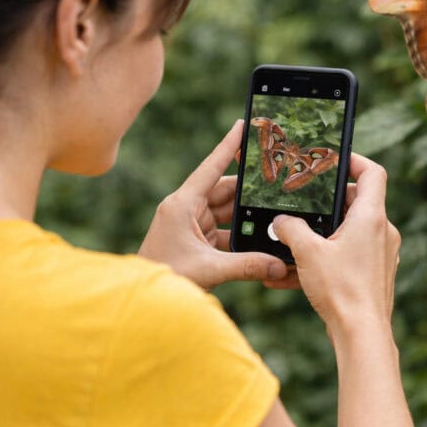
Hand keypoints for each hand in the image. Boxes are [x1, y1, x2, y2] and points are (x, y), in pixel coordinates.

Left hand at [139, 120, 290, 289]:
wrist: (146, 301)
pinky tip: (259, 236)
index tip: (242, 125)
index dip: (228, 146)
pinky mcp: (196, 239)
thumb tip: (279, 264)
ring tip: (274, 211)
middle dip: (249, 189)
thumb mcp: (209, 270)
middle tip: (276, 180)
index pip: (210, 168)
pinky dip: (241, 233)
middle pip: (224, 190)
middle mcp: (186, 208)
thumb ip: (247, 265)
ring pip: (227, 210)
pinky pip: (224, 229)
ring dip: (247, 214)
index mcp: (182, 204)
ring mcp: (191, 224)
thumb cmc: (166, 277)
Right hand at [271, 154, 399, 335]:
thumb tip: (280, 222)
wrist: (362, 335)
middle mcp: (382, 233)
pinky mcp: (374, 275)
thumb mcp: (307, 253)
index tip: (332, 160)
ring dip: (322, 235)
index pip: (372, 173)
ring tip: (293, 243)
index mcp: (371, 217)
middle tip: (303, 204)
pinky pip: (348, 257)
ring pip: (349, 233)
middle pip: (357, 202)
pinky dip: (325, 259)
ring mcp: (381, 255)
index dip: (353, 160)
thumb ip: (290, 229)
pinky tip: (292, 275)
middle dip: (327, 204)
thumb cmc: (341, 291)